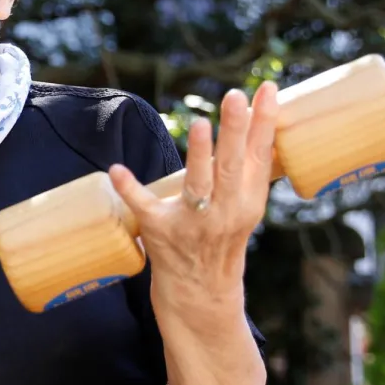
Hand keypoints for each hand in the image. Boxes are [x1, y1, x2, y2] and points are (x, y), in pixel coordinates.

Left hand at [110, 80, 279, 308]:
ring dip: (199, 155)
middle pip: (231, 166)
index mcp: (248, 202)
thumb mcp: (243, 208)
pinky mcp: (160, 233)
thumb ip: (244, 170)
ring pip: (197, 186)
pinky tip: (117, 170)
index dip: (265, 123)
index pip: (261, 157)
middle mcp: (225, 212)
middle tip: (236, 95)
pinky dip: (129, 189)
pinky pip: (144, 208)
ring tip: (201, 124)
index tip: (267, 89)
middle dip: (235, 131)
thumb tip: (250, 117)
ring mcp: (192, 224)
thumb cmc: (221, 240)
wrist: (201, 295)